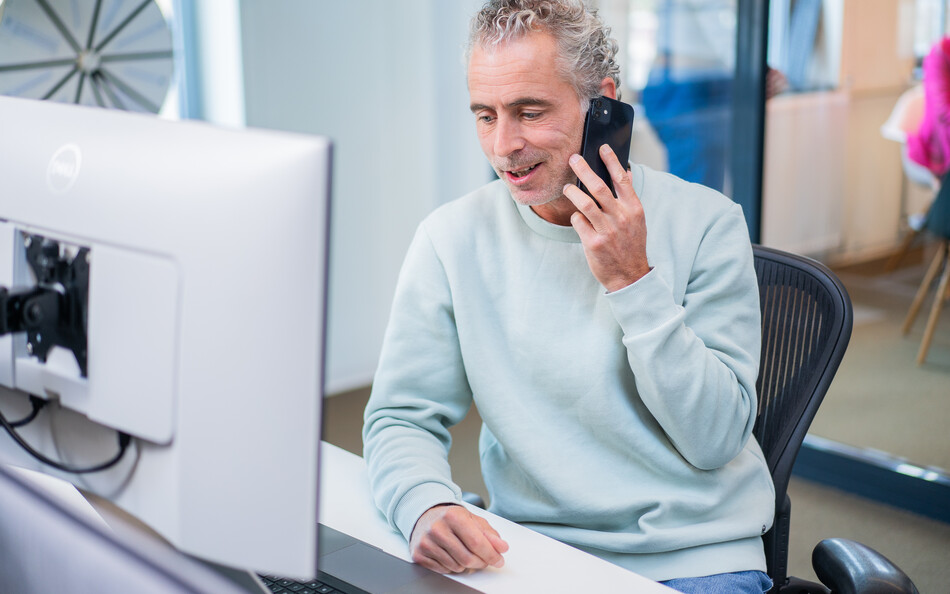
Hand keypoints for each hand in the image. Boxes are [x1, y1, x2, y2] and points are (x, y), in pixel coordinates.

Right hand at [409, 504, 508, 573]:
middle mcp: (437, 528)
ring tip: (464, 552)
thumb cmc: (450, 518)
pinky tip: (451, 555)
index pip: (477, 542)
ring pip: (457, 567)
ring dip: (466, 565)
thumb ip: (489, 534)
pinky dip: (452, 566)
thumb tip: (502, 548)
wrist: (424, 515)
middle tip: (485, 559)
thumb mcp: (472, 519)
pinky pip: (444, 570)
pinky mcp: (419, 554)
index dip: (491, 554)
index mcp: (453, 516)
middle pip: (467, 558)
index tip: (499, 560)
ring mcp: (426, 542)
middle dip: (481, 562)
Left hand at [564, 144, 650, 291]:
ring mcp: (607, 230)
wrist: (629, 276)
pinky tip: (578, 219)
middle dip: (583, 169)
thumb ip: (629, 197)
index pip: (622, 179)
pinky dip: (575, 217)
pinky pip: (578, 222)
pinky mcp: (593, 242)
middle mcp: (621, 217)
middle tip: (573, 159)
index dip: (611, 161)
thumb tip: (625, 172)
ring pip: (584, 203)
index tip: (602, 148)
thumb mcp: (637, 220)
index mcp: (634, 209)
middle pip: (599, 187)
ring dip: (573, 192)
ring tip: (567, 188)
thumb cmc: (630, 244)